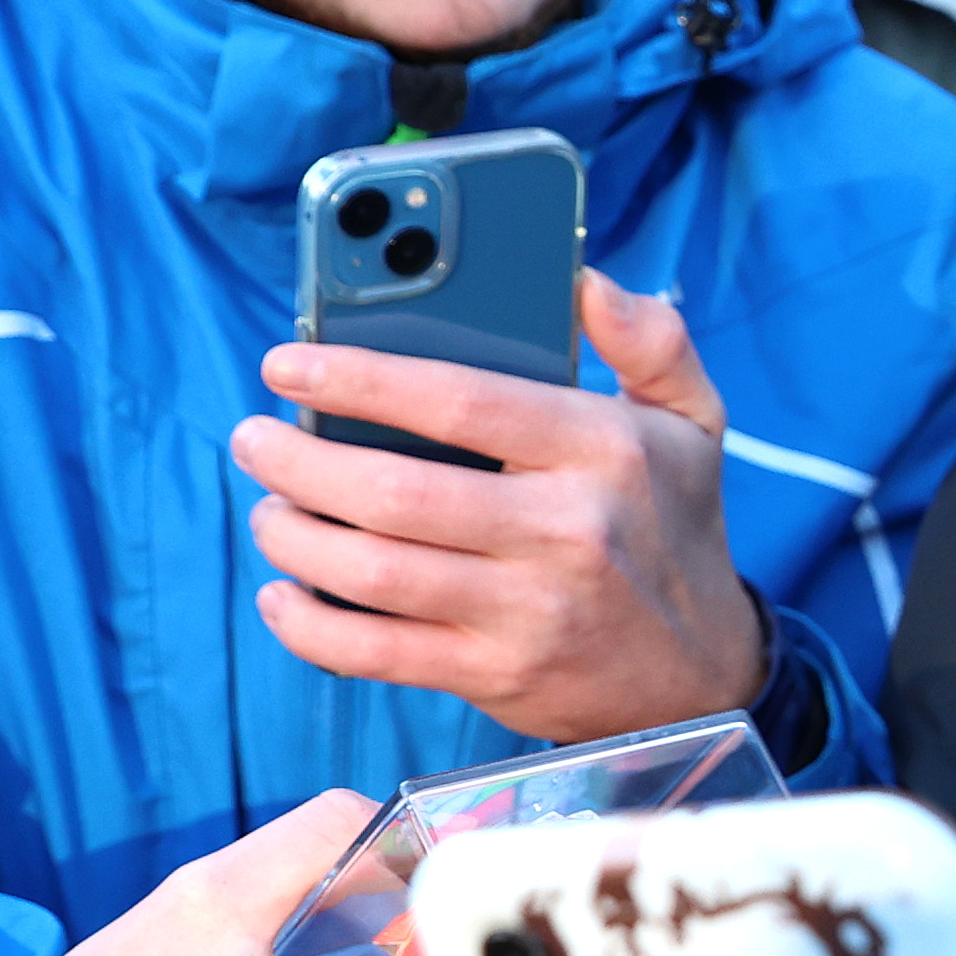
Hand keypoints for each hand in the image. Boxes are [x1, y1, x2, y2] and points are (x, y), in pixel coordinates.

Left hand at [241, 268, 768, 744]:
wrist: (701, 675)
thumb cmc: (673, 526)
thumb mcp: (693, 422)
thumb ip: (649, 340)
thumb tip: (586, 281)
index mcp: (602, 450)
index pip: (460, 401)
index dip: (358, 378)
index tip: (287, 365)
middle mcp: (566, 530)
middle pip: (395, 494)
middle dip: (297, 463)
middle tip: (254, 440)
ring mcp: (529, 611)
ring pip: (372, 572)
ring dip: (293, 537)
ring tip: (270, 509)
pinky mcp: (496, 675)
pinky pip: (375, 653)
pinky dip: (309, 626)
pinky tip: (285, 595)